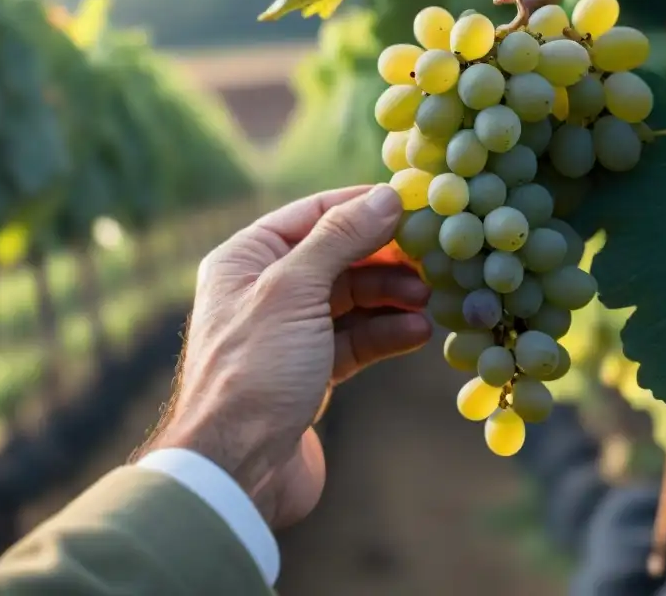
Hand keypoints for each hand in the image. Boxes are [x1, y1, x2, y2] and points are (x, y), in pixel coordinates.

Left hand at [137, 185, 431, 527]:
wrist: (234, 469)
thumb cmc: (253, 371)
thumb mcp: (294, 291)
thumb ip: (340, 238)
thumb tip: (387, 196)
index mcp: (246, 258)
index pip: (312, 213)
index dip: (362, 206)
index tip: (414, 205)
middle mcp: (264, 290)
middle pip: (336, 256)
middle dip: (383, 256)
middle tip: (431, 259)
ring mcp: (288, 333)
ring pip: (350, 299)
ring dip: (390, 295)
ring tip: (429, 298)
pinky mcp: (309, 371)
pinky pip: (354, 339)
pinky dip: (385, 333)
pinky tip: (417, 331)